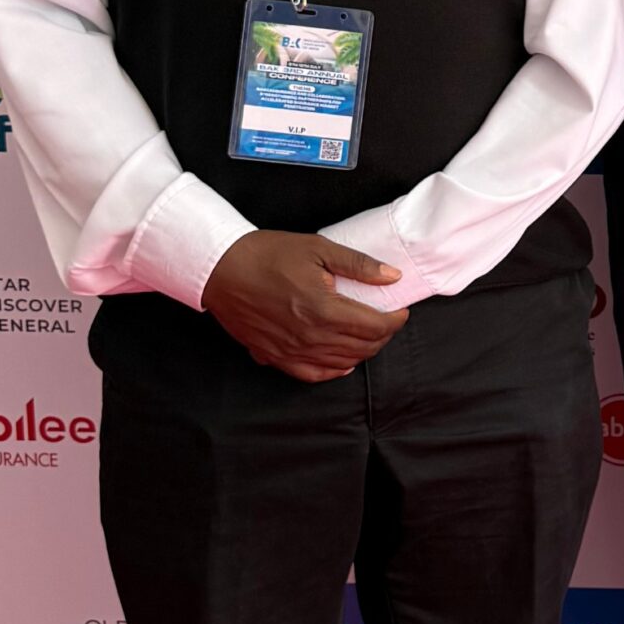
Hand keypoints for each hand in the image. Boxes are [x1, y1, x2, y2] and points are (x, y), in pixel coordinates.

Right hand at [201, 230, 408, 383]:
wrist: (221, 269)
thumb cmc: (268, 255)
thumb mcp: (319, 248)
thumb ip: (359, 265)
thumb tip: (392, 276)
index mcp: (323, 309)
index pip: (374, 327)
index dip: (395, 321)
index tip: (401, 311)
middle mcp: (309, 337)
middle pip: (361, 347)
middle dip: (383, 336)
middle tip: (388, 320)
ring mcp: (290, 351)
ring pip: (341, 363)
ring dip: (362, 352)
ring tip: (371, 336)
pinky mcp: (273, 356)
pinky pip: (311, 374)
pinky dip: (333, 370)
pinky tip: (342, 362)